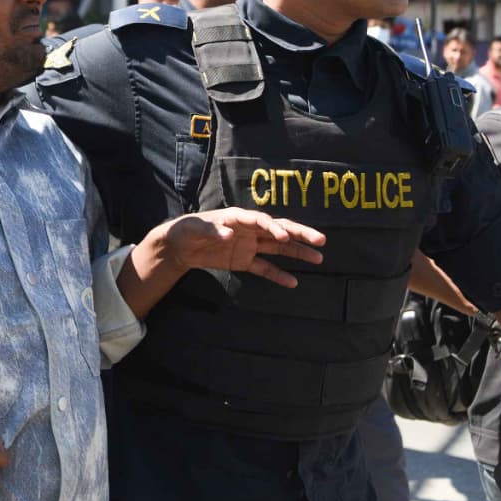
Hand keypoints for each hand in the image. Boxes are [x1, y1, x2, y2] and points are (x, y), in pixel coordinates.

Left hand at [162, 208, 325, 287]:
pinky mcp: (244, 261)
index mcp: (237, 217)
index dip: (273, 227)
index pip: (261, 220)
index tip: (285, 237)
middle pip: (279, 230)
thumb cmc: (187, 230)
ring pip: (278, 248)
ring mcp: (249, 245)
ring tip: (319, 258)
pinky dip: (278, 275)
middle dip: (299, 234)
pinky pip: (264, 268)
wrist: (179, 246)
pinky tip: (293, 282)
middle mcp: (249, 229)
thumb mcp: (195, 228)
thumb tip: (229, 234)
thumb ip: (212, 230)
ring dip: (298, 252)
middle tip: (321, 240)